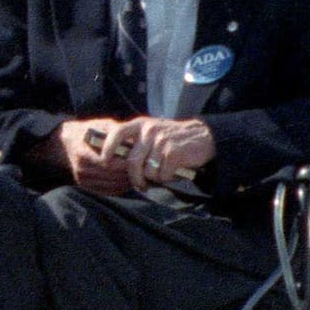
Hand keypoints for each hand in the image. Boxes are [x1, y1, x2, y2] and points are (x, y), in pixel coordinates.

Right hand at [54, 117, 133, 195]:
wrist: (66, 142)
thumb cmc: (88, 130)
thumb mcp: (100, 125)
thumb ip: (116, 131)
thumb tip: (136, 141)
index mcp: (83, 152)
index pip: (108, 163)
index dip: (126, 162)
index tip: (140, 157)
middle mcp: (81, 168)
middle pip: (112, 176)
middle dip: (130, 172)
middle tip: (145, 167)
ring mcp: (83, 179)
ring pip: (113, 185)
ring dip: (128, 181)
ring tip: (140, 173)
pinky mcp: (86, 186)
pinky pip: (109, 191)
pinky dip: (122, 187)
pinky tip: (129, 179)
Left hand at [62, 116, 215, 192]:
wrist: (203, 136)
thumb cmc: (171, 139)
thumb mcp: (151, 133)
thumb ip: (135, 142)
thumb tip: (113, 161)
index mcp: (140, 124)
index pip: (116, 134)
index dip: (108, 149)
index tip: (105, 162)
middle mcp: (149, 130)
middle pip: (132, 162)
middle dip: (135, 178)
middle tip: (140, 185)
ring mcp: (161, 140)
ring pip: (148, 171)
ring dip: (155, 178)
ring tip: (163, 172)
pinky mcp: (174, 152)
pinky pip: (163, 174)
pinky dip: (168, 177)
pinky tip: (174, 171)